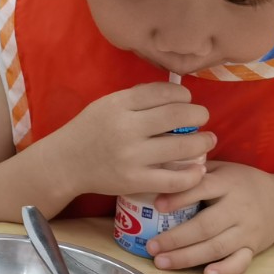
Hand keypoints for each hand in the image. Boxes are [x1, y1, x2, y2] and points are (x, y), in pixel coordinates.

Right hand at [40, 83, 214, 198]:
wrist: (65, 163)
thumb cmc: (89, 130)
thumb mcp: (106, 104)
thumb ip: (137, 99)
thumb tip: (176, 94)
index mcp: (118, 105)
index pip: (163, 92)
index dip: (183, 94)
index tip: (187, 100)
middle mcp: (125, 128)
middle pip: (178, 115)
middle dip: (199, 115)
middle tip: (203, 118)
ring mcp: (131, 157)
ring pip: (182, 147)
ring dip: (203, 142)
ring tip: (208, 140)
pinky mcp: (134, 181)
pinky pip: (174, 180)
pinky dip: (193, 174)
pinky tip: (198, 169)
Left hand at [148, 161, 273, 273]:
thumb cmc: (242, 183)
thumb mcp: (222, 169)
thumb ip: (195, 170)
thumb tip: (158, 171)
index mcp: (228, 183)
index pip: (202, 189)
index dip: (179, 197)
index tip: (157, 205)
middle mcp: (238, 208)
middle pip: (206, 226)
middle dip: (176, 238)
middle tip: (152, 246)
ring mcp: (247, 230)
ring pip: (217, 247)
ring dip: (188, 257)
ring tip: (162, 261)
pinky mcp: (253, 248)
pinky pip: (240, 262)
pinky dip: (225, 270)